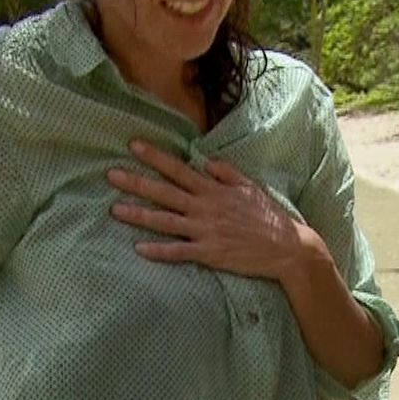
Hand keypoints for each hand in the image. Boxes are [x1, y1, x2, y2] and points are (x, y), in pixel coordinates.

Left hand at [107, 139, 311, 280]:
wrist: (287, 248)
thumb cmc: (269, 217)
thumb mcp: (250, 187)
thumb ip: (227, 173)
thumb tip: (206, 161)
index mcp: (214, 190)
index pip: (179, 169)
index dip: (156, 157)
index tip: (134, 146)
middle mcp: (206, 207)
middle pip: (165, 192)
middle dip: (137, 182)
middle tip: (111, 175)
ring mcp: (206, 231)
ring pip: (166, 221)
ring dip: (139, 215)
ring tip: (115, 209)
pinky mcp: (210, 253)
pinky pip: (179, 252)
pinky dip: (159, 251)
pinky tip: (139, 248)